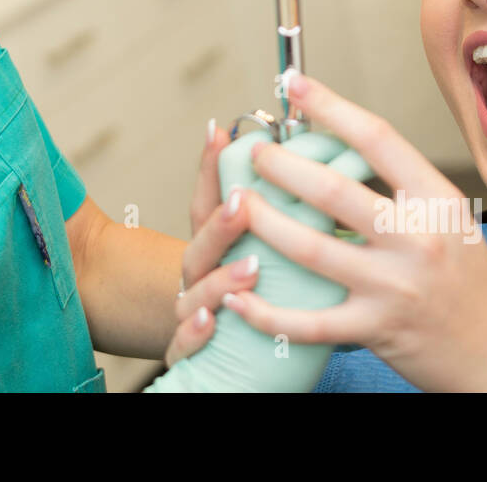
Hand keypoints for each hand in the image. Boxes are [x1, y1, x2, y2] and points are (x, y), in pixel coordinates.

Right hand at [163, 120, 259, 368]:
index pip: (206, 202)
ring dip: (221, 279)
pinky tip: (210, 321)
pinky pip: (184, 343)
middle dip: (222, 224)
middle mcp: (196, 276)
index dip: (209, 167)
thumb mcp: (256, 251)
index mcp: (211, 247)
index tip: (221, 134)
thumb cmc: (242, 294)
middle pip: (200, 247)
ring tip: (250, 267)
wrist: (215, 352)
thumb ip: (275, 214)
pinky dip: (194, 333)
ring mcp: (190, 312)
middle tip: (243, 203)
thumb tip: (302, 158)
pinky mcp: (189, 350)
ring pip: (195, 294)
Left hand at [220, 73, 486, 391]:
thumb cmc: (472, 285)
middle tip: (254, 152)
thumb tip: (347, 145)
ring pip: (310, 249)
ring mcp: (394, 287)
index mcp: (437, 202)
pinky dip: (265, 311)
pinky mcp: (375, 330)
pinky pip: (308, 322)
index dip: (332, 107)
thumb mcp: (452, 223)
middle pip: (332, 190)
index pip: (378, 140)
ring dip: (263, 223)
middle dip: (282, 166)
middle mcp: (417, 240)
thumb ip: (405, 190)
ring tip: (233, 203)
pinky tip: (236, 296)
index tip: (297, 84)